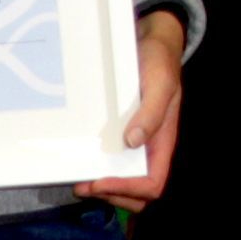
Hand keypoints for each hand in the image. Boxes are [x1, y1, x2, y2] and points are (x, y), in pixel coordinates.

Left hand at [76, 9, 186, 207]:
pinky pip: (109, 162)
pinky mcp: (118, 136)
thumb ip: (152, 112)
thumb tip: (133, 141)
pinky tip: (78, 161)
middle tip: (83, 185)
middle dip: (110, 195)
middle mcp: (148, 149)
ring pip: (121, 182)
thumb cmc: (159, 63)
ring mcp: (133, 145)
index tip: (100, 181)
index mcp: (162, 143)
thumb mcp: (160, 84)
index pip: (152, 183)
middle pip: (136, 194)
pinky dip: (95, 169)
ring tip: (78, 179)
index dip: (127, 189)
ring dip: (100, 188)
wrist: (151, 44)